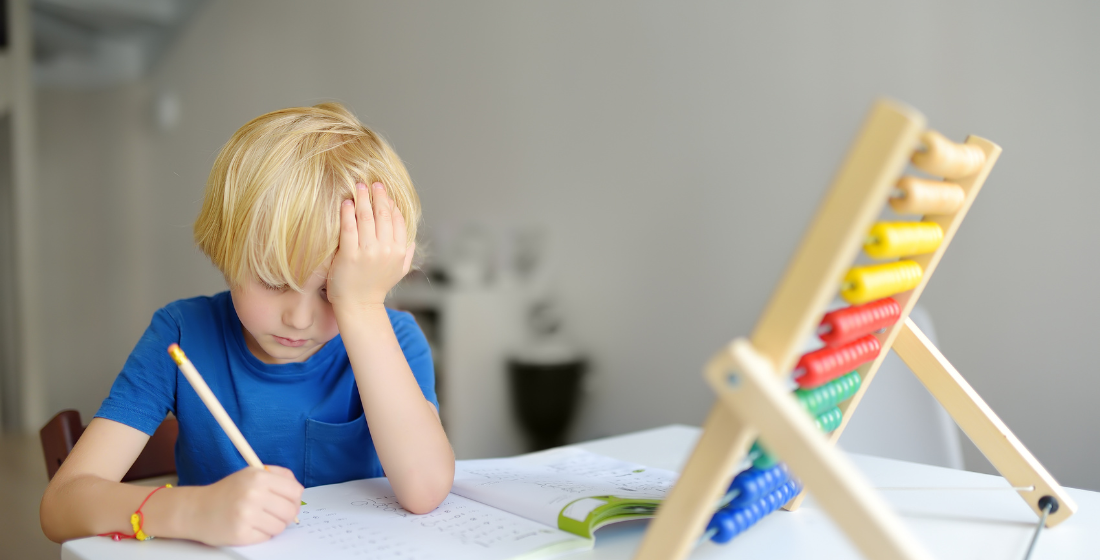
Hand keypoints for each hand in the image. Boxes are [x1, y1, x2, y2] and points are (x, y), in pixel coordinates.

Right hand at [185, 466, 302, 545]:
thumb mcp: (250, 474)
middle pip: (290, 510)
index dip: (294, 499)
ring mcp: (247, 515)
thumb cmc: (227, 492)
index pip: (295, 491)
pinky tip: (250, 527)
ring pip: (281, 526)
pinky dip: (262, 534)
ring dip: (274, 525)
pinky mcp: (241, 533)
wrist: (196, 510)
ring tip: (260, 520)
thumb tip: (299, 491)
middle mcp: (253, 494)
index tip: (288, 501)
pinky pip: (267, 537)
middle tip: (276, 514)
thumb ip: (277, 476)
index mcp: (258, 477)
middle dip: (287, 514)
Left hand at [328, 182, 414, 311]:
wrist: (359, 306)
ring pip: (366, 217)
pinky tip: (347, 203)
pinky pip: (349, 227)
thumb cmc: (377, 286)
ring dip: (363, 198)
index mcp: (399, 251)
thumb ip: (407, 251)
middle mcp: (386, 250)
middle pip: (383, 215)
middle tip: (373, 183)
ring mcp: (367, 252)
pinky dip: (348, 212)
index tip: (385, 194)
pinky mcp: (349, 255)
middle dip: (379, 196)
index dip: (392, 205)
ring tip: (359, 186)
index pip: (398, 220)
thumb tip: (410, 235)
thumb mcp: (399, 270)